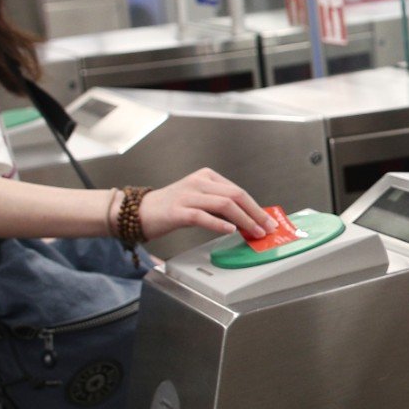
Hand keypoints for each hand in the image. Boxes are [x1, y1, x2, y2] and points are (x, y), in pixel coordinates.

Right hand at [138, 169, 273, 239]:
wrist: (140, 212)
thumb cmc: (172, 208)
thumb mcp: (199, 200)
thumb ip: (220, 205)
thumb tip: (248, 219)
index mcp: (206, 177)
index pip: (238, 190)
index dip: (255, 207)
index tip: (267, 220)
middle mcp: (198, 182)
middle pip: (235, 195)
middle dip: (255, 213)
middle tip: (266, 228)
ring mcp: (187, 195)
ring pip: (223, 204)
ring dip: (243, 220)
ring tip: (253, 232)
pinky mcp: (177, 211)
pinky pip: (202, 216)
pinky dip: (218, 223)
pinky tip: (230, 230)